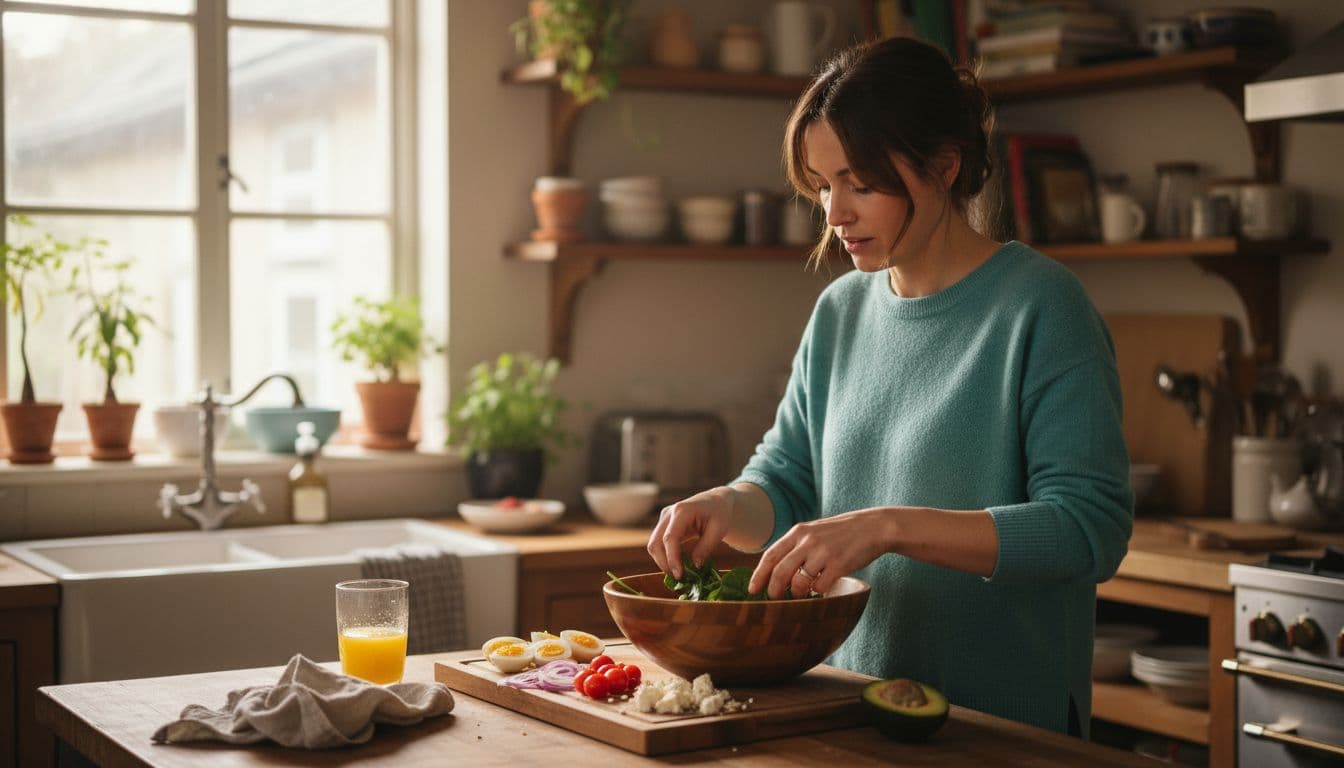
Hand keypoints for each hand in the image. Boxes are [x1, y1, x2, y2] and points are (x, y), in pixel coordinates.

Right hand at [647, 486, 739, 578]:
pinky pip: (658, 544)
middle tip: (679, 578)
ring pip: (653, 545)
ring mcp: (664, 518)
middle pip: (655, 542)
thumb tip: (695, 566)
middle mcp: (668, 513)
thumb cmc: (719, 514)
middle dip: (664, 563)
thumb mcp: (719, 530)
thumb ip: (706, 547)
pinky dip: (664, 556)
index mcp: (682, 511)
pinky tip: (677, 565)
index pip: (670, 538)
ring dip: (662, 561)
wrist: (716, 501)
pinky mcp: (663, 525)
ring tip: (679, 573)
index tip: (679, 575)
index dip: (672, 558)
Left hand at [748, 508, 892, 598]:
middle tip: (774, 600)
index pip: (770, 555)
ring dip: (797, 593)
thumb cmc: (841, 533)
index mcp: (798, 532)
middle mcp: (808, 541)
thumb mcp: (814, 532)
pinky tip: (822, 588)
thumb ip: (796, 546)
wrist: (873, 527)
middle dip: (774, 590)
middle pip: (780, 572)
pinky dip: (818, 592)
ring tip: (802, 594)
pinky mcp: (839, 565)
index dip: (759, 575)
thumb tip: (775, 571)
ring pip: (798, 582)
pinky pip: (820, 587)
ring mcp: (823, 553)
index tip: (752, 590)